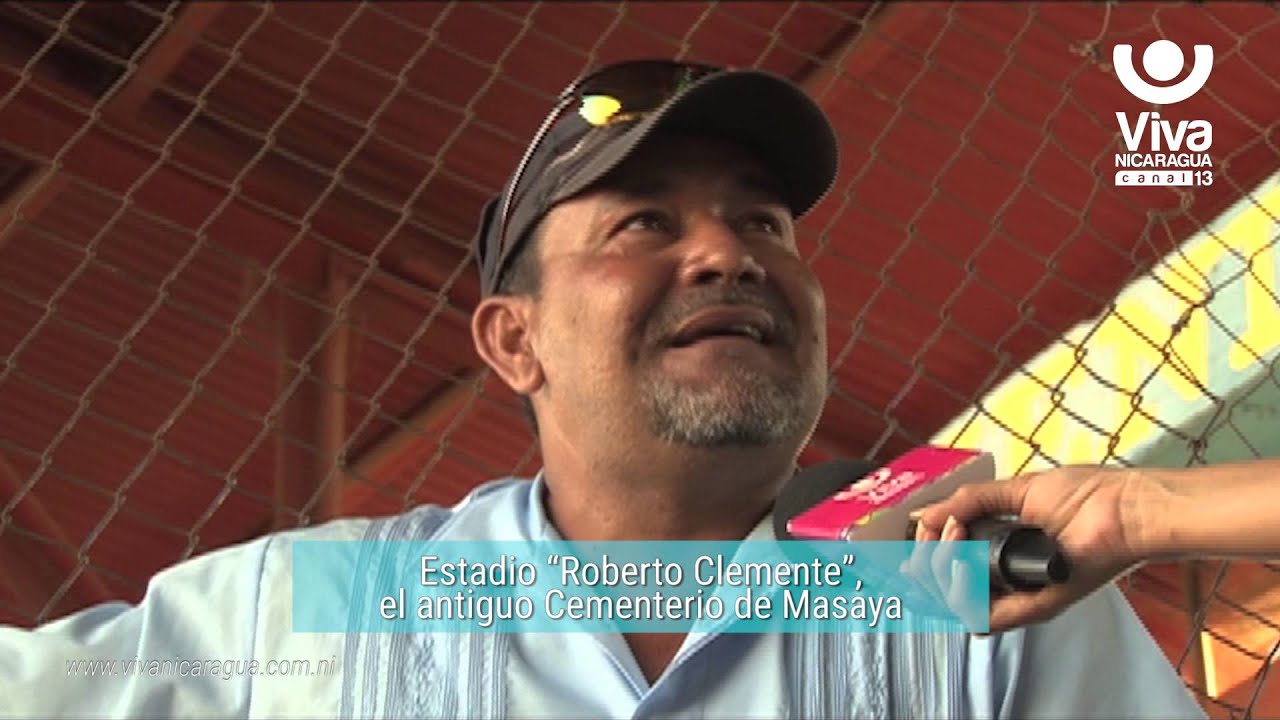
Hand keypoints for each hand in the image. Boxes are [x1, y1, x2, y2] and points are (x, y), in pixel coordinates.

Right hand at [912, 465, 1155, 633]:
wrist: (1124, 508)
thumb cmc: (1087, 496)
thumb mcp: (1017, 490)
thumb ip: (971, 502)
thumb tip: (926, 514)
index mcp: (1002, 549)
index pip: (948, 564)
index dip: (926, 549)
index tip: (925, 526)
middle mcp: (1007, 577)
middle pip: (944, 587)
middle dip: (926, 559)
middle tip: (938, 532)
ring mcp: (1019, 594)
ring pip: (956, 604)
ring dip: (940, 571)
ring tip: (953, 539)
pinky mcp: (1034, 606)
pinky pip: (982, 617)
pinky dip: (961, 592)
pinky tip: (961, 562)